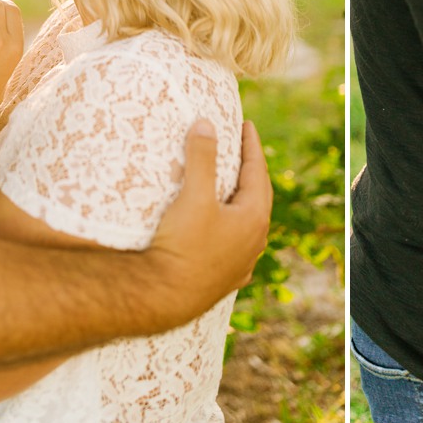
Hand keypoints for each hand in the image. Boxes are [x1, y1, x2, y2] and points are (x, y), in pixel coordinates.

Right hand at [147, 120, 271, 324]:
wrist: (164, 298)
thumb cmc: (182, 245)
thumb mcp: (193, 196)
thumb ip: (202, 158)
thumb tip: (206, 124)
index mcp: (254, 218)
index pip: (258, 172)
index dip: (252, 146)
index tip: (247, 125)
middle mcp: (255, 241)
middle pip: (258, 197)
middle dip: (251, 171)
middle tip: (244, 150)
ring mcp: (242, 263)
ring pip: (249, 224)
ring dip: (243, 202)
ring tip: (235, 188)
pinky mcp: (225, 279)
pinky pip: (236, 246)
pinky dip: (232, 229)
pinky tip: (225, 232)